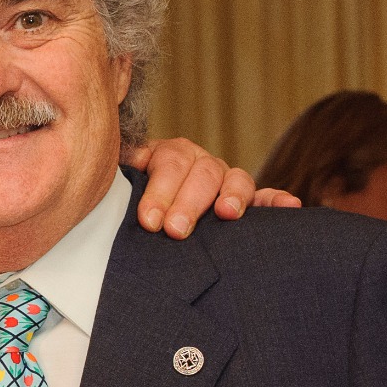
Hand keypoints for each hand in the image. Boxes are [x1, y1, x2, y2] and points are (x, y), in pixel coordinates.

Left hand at [126, 138, 297, 239]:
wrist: (146, 213)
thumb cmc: (128, 203)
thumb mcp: (118, 188)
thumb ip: (114, 183)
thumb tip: (96, 181)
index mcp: (168, 155)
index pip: (168, 163)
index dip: (159, 191)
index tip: (149, 222)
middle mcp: (199, 164)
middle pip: (202, 173)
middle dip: (188, 202)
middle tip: (175, 231)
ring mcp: (225, 181)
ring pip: (235, 179)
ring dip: (232, 196)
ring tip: (226, 214)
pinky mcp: (246, 201)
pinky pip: (266, 198)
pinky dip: (277, 201)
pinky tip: (290, 206)